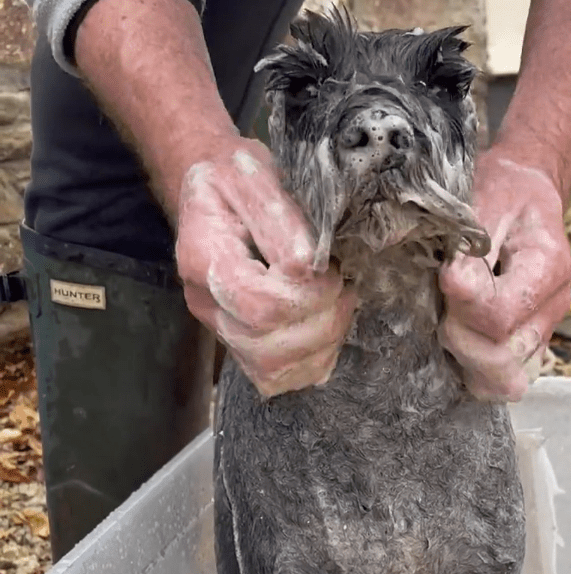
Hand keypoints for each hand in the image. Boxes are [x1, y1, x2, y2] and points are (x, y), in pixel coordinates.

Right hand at [175, 137, 356, 396]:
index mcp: (202, 259)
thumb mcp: (255, 174)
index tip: (330, 267)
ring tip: (338, 301)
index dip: (308, 296)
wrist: (214, 192)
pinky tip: (325, 324)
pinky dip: (313, 359)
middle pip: (269, 348)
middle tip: (342, 283)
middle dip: (322, 320)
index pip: (260, 306)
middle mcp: (206, 305)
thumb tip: (310, 265)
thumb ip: (280, 218)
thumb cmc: (234, 178)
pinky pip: (279, 377)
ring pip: (276, 371)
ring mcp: (222, 331)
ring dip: (323, 342)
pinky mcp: (242, 345)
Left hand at [438, 149, 570, 400]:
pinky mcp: (532, 343)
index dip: (463, 308)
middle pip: (502, 356)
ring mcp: (545, 329)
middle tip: (444, 307)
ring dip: (468, 358)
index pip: (500, 317)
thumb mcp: (484, 201)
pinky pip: (506, 380)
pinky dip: (480, 370)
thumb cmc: (502, 192)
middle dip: (461, 339)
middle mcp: (554, 306)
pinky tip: (465, 342)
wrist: (528, 192)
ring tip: (455, 322)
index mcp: (548, 267)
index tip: (447, 280)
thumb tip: (454, 285)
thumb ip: (470, 244)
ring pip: (506, 378)